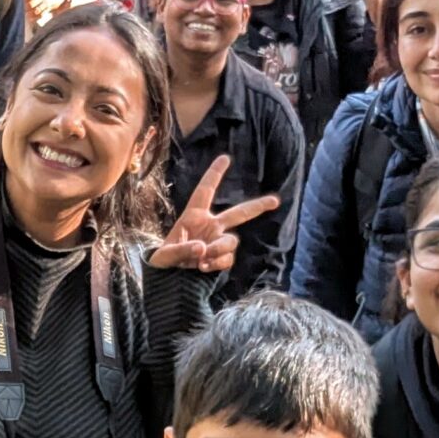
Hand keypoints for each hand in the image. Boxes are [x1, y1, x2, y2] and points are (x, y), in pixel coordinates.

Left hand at [150, 154, 278, 273]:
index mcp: (193, 216)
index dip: (214, 174)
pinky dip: (218, 263)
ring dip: (219, 248)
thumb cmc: (162, 260)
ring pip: (231, 240)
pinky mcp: (220, 258)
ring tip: (202, 259)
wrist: (168, 280)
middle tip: (276, 201)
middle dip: (258, 206)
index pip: (206, 191)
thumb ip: (181, 250)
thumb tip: (202, 248)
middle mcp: (210, 226)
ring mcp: (217, 241)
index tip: (225, 157)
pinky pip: (228, 258)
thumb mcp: (164, 255)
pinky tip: (203, 267)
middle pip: (239, 213)